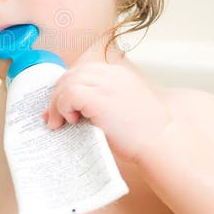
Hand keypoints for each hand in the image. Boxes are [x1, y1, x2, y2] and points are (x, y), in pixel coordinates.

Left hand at [42, 59, 171, 163]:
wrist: (160, 142)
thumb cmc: (144, 134)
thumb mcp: (121, 109)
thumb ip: (98, 104)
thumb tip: (68, 111)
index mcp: (118, 75)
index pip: (83, 71)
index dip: (68, 87)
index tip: (61, 106)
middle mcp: (111, 74)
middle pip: (72, 73)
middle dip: (58, 94)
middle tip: (53, 116)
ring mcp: (105, 84)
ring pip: (67, 82)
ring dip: (57, 103)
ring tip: (59, 123)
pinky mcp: (98, 98)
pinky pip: (68, 94)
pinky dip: (62, 107)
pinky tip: (70, 121)